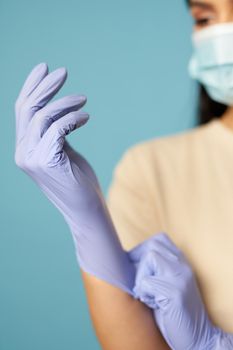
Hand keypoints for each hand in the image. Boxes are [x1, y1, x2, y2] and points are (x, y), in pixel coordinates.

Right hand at [15, 63, 134, 294]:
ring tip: (84, 99)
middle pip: (28, 109)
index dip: (31, 87)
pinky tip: (86, 117)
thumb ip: (54, 133)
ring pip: (43, 117)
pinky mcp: (46, 162)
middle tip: (64, 71)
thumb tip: (60, 108)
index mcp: (24, 148)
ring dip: (65, 102)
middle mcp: (22, 152)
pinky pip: (57, 128)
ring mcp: (31, 158)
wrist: (85, 209)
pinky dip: (72, 118)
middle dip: (45, 87)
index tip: (44, 68)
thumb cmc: (78, 180)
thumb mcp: (63, 151)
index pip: (22, 111)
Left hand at [129, 232, 224, 349]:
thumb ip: (155, 269)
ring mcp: (180, 277)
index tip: (136, 267)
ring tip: (149, 296)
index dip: (142, 250)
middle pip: (152, 246)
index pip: (159, 239)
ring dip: (141, 279)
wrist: (198, 337)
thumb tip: (125, 257)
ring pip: (149, 259)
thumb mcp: (166, 284)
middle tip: (141, 284)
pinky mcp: (175, 292)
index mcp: (181, 262)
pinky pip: (147, 283)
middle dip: (139, 264)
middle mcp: (183, 266)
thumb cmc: (174, 311)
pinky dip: (144, 295)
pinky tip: (155, 305)